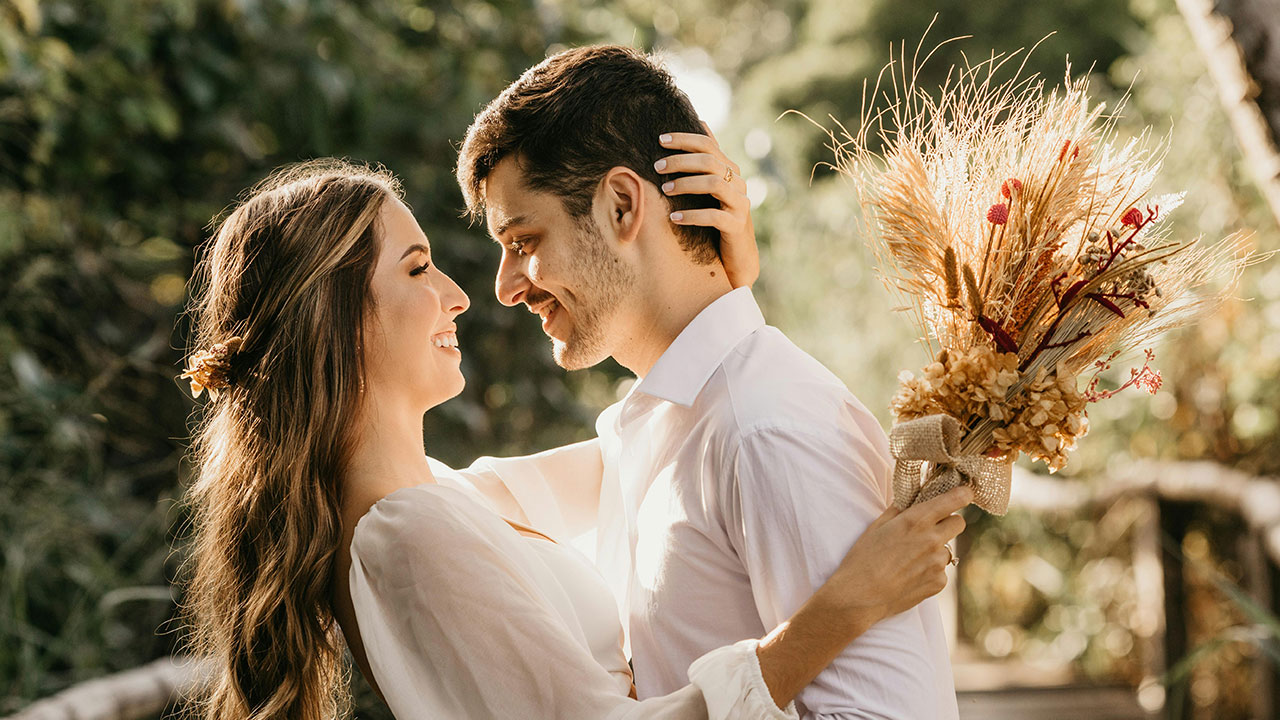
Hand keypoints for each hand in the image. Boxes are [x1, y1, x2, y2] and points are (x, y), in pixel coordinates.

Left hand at [655, 123, 757, 288]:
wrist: (737, 256)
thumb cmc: (719, 219)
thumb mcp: (712, 188)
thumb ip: (708, 160)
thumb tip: (701, 122)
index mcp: (730, 171)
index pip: (708, 145)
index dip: (684, 140)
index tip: (659, 140)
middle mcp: (738, 183)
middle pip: (710, 161)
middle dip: (681, 161)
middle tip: (657, 166)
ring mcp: (740, 204)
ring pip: (715, 184)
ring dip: (686, 184)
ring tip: (665, 190)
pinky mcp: (737, 226)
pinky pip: (715, 216)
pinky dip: (693, 215)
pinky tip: (674, 218)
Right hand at [825, 485, 971, 620]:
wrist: (860, 595)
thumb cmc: (863, 557)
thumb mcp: (877, 526)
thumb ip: (900, 509)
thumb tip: (913, 499)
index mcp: (916, 520)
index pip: (955, 500)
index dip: (962, 494)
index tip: (963, 494)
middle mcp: (932, 539)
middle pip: (959, 522)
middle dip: (948, 522)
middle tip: (931, 529)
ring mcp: (937, 563)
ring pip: (948, 549)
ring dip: (936, 550)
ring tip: (911, 559)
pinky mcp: (938, 583)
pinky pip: (941, 571)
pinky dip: (930, 571)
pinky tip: (910, 575)